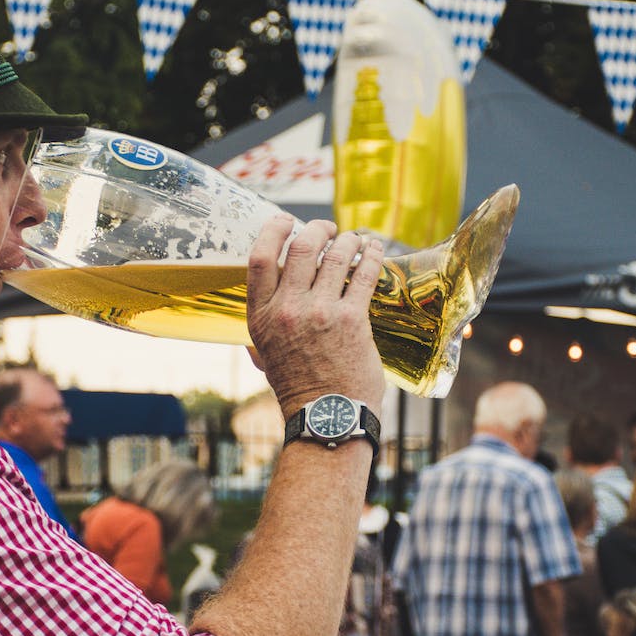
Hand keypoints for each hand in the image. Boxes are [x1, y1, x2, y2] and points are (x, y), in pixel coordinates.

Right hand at [245, 217, 385, 413]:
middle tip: (328, 229)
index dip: (273, 231)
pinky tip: (374, 249)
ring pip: (336, 255)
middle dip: (318, 229)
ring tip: (355, 238)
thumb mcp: (265, 354)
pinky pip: (363, 274)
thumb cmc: (298, 386)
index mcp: (261, 316)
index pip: (260, 258)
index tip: (285, 220)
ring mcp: (320, 313)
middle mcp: (287, 310)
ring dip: (348, 240)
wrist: (326, 415)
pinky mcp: (352, 320)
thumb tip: (265, 302)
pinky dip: (371, 255)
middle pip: (302, 247)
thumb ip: (264, 325)